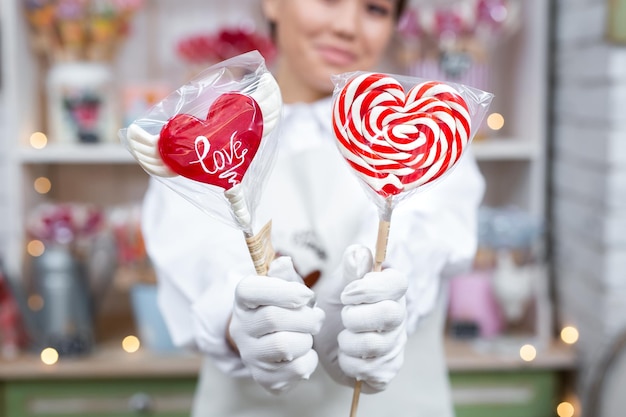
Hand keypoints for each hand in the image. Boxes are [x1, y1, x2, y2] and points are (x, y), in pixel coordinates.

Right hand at [228, 256, 324, 393]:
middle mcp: (240, 328)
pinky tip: (305, 352)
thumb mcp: (283, 286)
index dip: (283, 291)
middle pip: (274, 318)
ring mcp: (249, 355)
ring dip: (307, 339)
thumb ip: (284, 274)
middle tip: (315, 317)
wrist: (272, 342)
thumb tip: (284, 262)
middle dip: (305, 317)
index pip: (251, 290)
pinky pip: (295, 370)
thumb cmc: (282, 307)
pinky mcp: (264, 377)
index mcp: (243, 300)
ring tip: (308, 334)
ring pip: (284, 346)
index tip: (306, 295)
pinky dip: (310, 360)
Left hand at [314, 244, 407, 392]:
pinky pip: (373, 372)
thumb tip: (358, 255)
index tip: (347, 293)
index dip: (370, 288)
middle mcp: (399, 317)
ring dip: (348, 342)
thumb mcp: (338, 280)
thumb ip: (351, 265)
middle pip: (390, 315)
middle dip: (355, 317)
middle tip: (343, 316)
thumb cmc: (336, 304)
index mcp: (391, 290)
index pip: (398, 283)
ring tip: (342, 337)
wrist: (324, 337)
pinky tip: (346, 357)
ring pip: (376, 346)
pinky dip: (350, 365)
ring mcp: (395, 345)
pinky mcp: (387, 370)